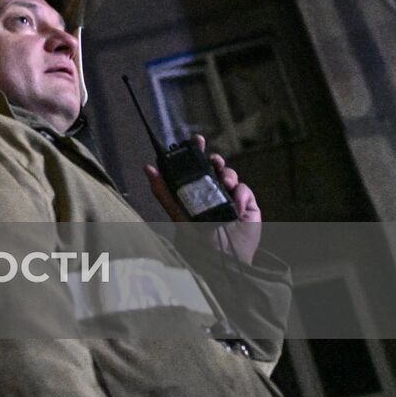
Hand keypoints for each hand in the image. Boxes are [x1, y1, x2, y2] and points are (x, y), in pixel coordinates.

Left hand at [144, 135, 261, 265]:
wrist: (220, 257)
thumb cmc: (196, 237)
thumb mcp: (177, 212)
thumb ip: (163, 191)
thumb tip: (147, 167)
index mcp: (196, 190)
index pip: (196, 166)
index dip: (197, 151)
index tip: (196, 140)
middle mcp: (213, 191)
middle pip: (216, 166)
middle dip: (216, 159)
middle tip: (213, 160)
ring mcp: (231, 197)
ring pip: (231, 175)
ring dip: (228, 174)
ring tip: (225, 184)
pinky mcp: (248, 206)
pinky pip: (245, 190)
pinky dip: (241, 194)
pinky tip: (236, 205)